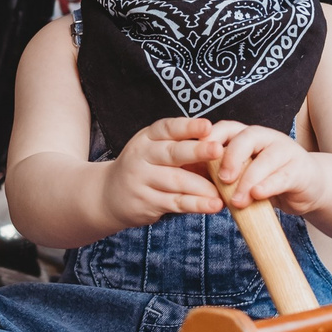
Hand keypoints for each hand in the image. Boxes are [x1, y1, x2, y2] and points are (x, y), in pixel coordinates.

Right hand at [99, 117, 226, 228]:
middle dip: (197, 151)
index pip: (168, 128)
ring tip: (222, 191)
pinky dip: (196, 204)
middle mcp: (142, 155)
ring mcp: (142, 180)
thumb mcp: (156, 149)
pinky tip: (213, 205)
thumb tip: (223, 144)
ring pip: (176, 181)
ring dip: (202, 186)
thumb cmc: (146, 167)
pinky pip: (175, 203)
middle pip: (172, 153)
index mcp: (148, 137)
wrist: (108, 195)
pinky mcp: (146, 202)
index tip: (208, 126)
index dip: (188, 126)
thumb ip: (183, 145)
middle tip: (218, 150)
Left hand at [207, 121, 327, 215]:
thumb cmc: (267, 180)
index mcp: (248, 136)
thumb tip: (189, 181)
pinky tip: (257, 195)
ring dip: (248, 180)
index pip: (227, 128)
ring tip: (237, 200)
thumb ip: (221, 174)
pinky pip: (282, 175)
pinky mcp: (299, 169)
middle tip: (222, 179)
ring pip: (265, 159)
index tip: (197, 154)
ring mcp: (285, 151)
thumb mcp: (242, 175)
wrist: (307, 187)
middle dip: (231, 157)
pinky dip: (268, 185)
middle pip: (247, 137)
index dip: (211, 137)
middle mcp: (266, 138)